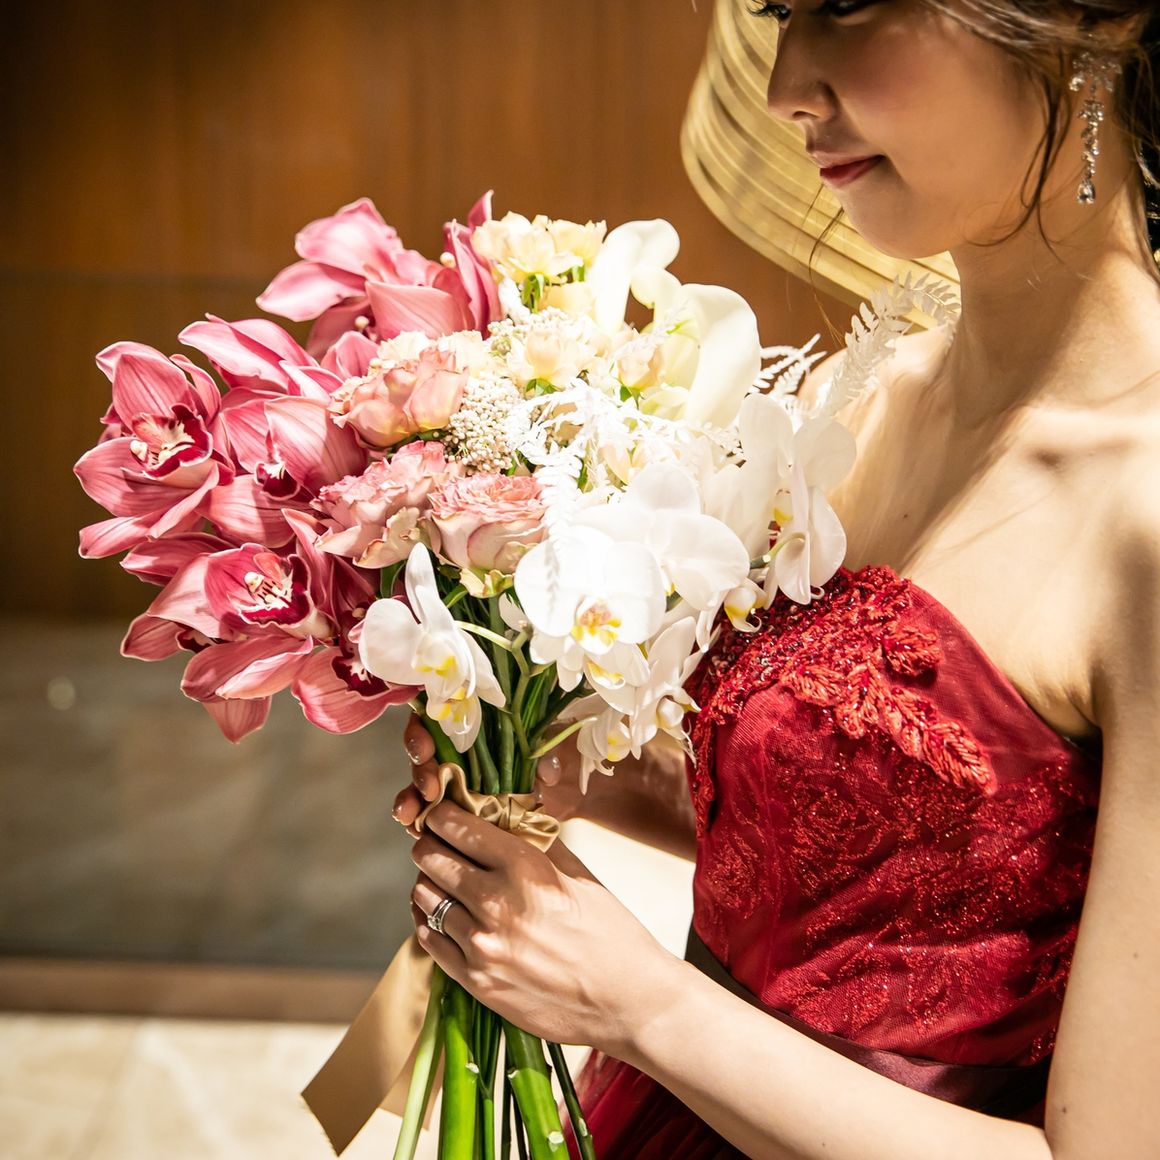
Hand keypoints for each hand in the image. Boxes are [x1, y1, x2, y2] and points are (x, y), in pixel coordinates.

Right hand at [393, 714, 586, 833]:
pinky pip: (420, 814)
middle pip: (421, 755)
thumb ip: (546, 760)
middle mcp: (451, 756)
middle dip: (420, 770)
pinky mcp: (439, 815)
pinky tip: (413, 827)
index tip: (426, 749)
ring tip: (412, 814)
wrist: (539, 819)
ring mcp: (442, 786)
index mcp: (469, 734)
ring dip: (410, 798)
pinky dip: (414, 818)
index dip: (422, 732)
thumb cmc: (537, 775)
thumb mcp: (546, 761)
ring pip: (415, 786)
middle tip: (430, 788)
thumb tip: (546, 773)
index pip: (436, 722)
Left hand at [408, 798, 680, 1054]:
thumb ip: (535, 841)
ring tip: (447, 882)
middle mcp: (496, 904)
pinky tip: (449, 915)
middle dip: (431, 845)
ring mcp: (481, 946)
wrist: (628, 1002)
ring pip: (424, 896)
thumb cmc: (611, 932)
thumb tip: (500, 815)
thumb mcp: (578, 873)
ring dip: (430, 883)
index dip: (443, 815)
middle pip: (429, 858)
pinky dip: (432, 921)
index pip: (456, 826)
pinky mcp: (475, 981)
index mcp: (525, 868)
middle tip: (440, 845)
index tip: (443, 814)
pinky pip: (429, 938)